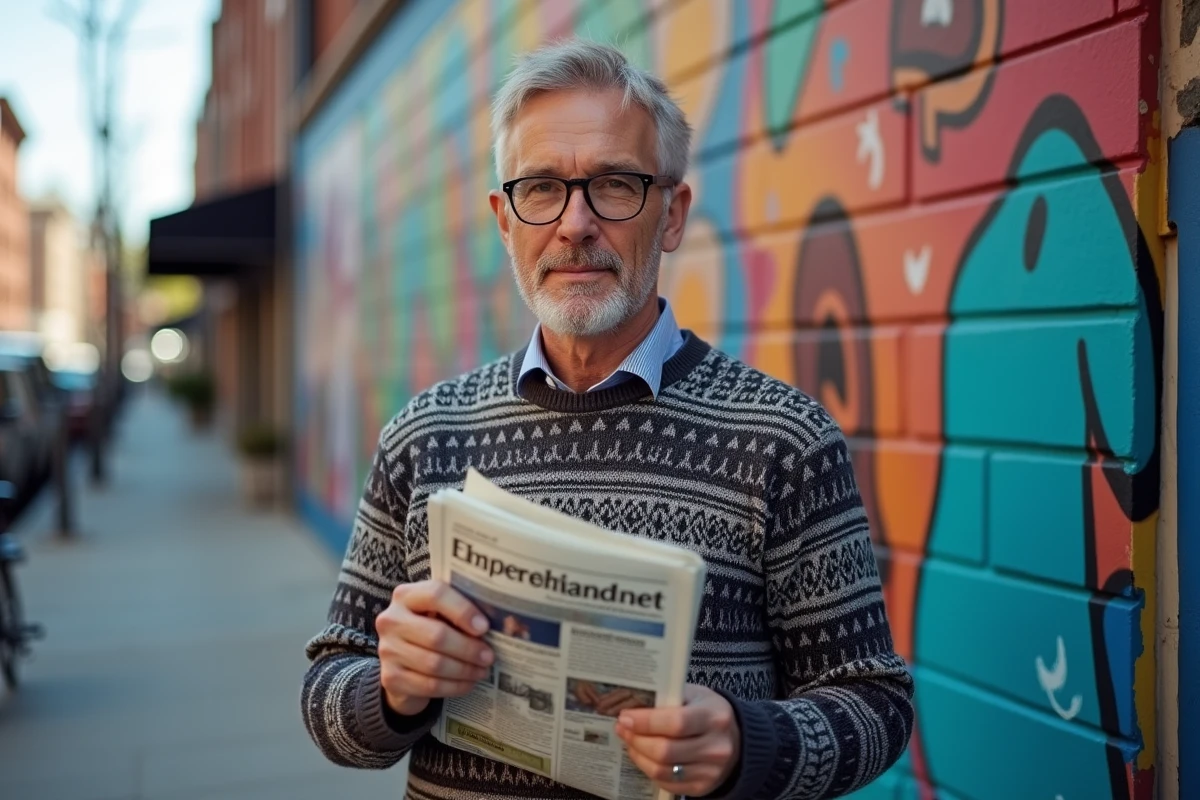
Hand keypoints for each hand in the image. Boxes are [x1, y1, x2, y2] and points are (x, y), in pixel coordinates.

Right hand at [375, 580, 494, 715]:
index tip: (484, 627)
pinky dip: (454, 686)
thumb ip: (460, 611)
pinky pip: (430, 685)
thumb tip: (501, 623)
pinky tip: (468, 683)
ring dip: (465, 670)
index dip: (463, 611)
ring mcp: (387, 650)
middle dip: (468, 648)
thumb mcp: (440, 614)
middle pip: (436, 634)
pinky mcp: (390, 677)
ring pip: (435, 663)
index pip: (435, 594)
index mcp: (406, 595)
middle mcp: (391, 619)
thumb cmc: (430, 630)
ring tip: (482, 670)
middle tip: (489, 656)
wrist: (402, 664)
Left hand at [615, 684, 739, 796]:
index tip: (626, 717)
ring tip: (629, 741)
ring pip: (662, 769)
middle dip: (637, 739)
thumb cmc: (710, 712)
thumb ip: (669, 698)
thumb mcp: (696, 696)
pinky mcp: (703, 787)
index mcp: (714, 717)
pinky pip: (667, 783)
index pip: (676, 723)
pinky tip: (642, 756)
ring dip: (639, 755)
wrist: (739, 741)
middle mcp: (716, 747)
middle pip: (665, 750)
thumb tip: (633, 705)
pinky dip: (649, 769)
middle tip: (623, 728)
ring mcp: (711, 771)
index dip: (646, 722)